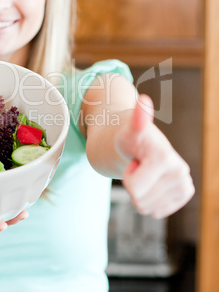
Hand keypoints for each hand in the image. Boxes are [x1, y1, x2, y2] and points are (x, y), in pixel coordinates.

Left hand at [114, 94, 194, 218]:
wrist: (139, 144)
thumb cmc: (130, 137)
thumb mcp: (128, 129)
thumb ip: (137, 117)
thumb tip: (143, 100)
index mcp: (165, 158)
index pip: (134, 190)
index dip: (128, 177)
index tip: (135, 161)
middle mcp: (180, 171)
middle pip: (140, 201)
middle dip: (133, 185)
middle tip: (138, 166)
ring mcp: (184, 183)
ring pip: (148, 209)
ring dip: (141, 191)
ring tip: (144, 171)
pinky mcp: (185, 193)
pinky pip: (158, 212)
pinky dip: (150, 200)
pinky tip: (152, 181)